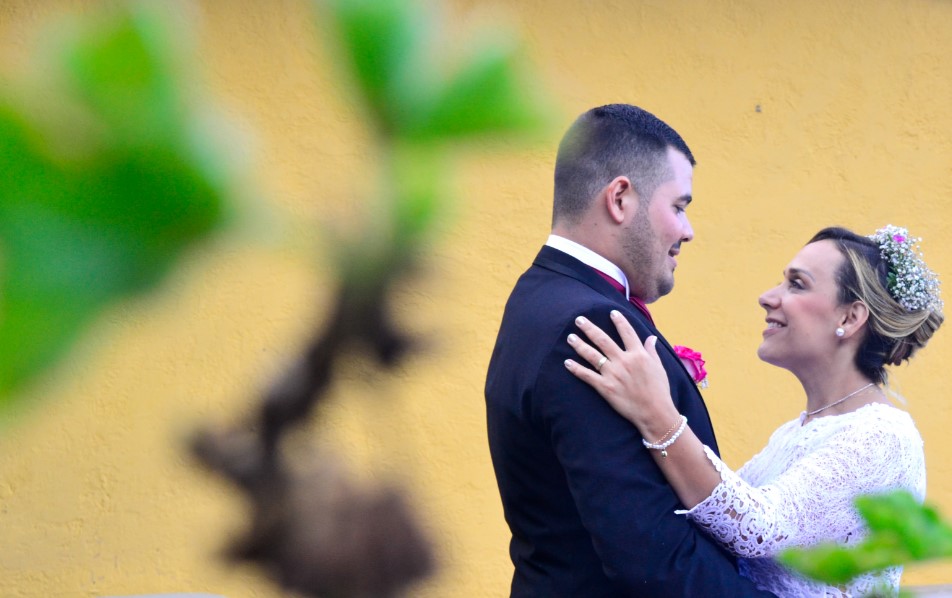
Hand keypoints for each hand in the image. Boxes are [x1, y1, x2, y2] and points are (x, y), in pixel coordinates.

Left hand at [565, 310, 676, 436]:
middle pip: (603, 340)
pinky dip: (576, 369)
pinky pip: (587, 376)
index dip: (619, 321)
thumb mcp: (659, 368)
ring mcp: (613, 374)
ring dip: (579, 345)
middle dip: (589, 328)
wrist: (655, 413)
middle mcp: (624, 361)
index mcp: (638, 354)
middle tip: (578, 319)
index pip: (627, 332)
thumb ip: (652, 351)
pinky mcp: (605, 387)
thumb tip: (651, 337)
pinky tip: (567, 362)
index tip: (611, 312)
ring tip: (570, 337)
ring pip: (592, 355)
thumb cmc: (659, 391)